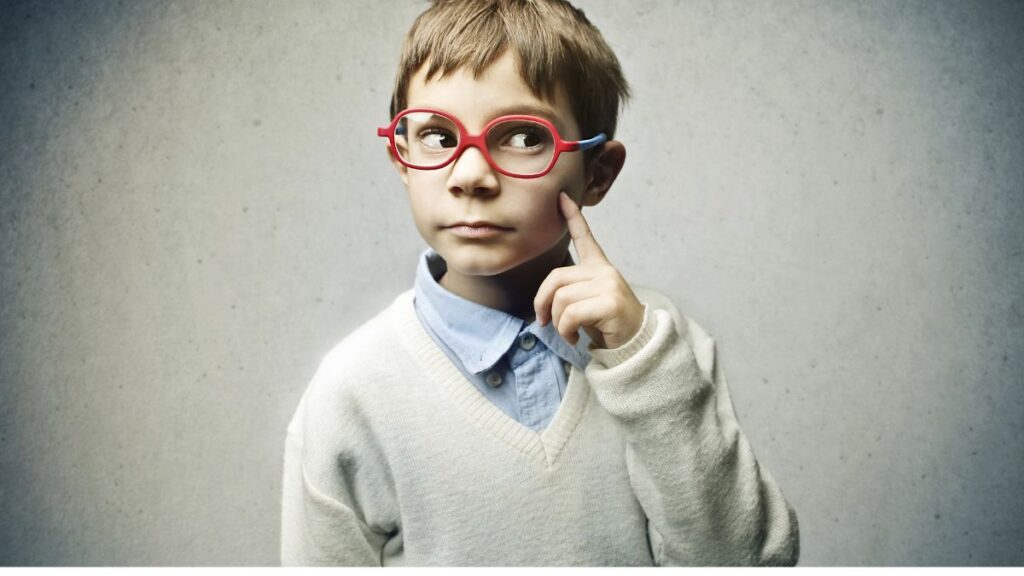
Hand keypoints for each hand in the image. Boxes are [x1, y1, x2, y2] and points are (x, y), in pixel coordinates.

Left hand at [534, 191, 644, 349]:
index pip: (585, 237)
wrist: (636, 344)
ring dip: (556, 322)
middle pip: (556, 278)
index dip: (572, 217)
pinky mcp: (610, 302)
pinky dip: (565, 330)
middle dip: (542, 302)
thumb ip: (569, 293)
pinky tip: (575, 338)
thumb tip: (542, 303)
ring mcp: (608, 285)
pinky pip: (570, 314)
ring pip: (561, 298)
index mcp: (600, 268)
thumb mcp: (587, 303)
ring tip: (567, 333)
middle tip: (543, 321)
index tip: (561, 197)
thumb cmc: (608, 325)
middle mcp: (605, 272)